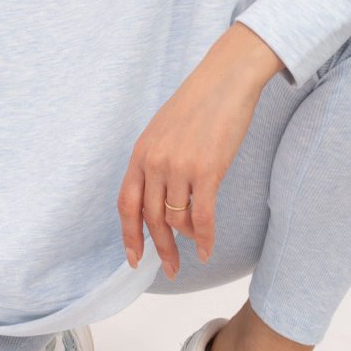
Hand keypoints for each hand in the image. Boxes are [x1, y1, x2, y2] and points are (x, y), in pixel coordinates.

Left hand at [116, 25, 282, 277]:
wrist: (225, 81)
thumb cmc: (198, 104)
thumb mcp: (163, 131)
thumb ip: (157, 162)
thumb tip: (162, 200)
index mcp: (140, 153)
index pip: (126, 204)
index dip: (129, 235)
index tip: (134, 257)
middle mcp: (155, 162)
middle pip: (150, 219)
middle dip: (159, 248)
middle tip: (169, 268)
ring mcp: (180, 167)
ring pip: (176, 219)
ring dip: (185, 240)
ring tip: (194, 248)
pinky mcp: (207, 170)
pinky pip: (202, 216)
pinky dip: (204, 238)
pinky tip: (207, 250)